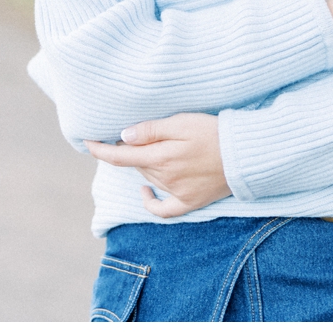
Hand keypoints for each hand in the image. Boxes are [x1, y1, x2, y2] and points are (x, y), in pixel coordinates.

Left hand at [86, 113, 229, 218]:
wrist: (245, 154)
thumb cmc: (213, 132)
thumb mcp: (181, 122)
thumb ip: (151, 130)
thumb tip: (123, 136)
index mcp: (160, 157)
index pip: (120, 157)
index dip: (100, 150)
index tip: (87, 142)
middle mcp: (165, 178)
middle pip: (136, 165)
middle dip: (130, 150)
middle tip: (138, 134)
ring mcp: (177, 192)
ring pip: (149, 178)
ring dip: (144, 165)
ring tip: (156, 147)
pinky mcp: (189, 202)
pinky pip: (163, 210)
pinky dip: (150, 201)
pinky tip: (145, 191)